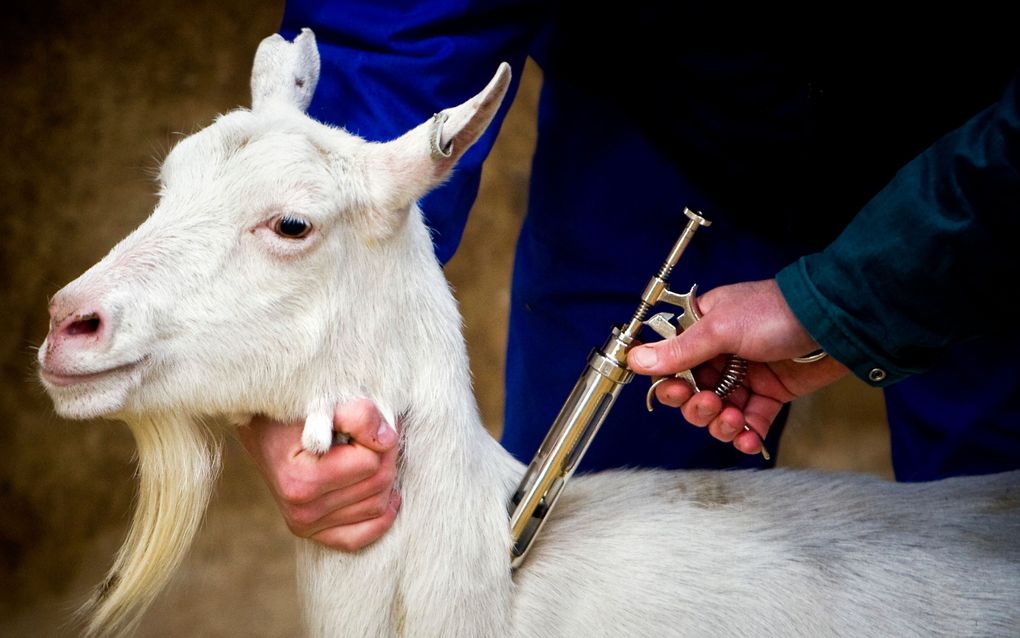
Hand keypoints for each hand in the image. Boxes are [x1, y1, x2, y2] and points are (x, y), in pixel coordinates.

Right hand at [239, 399, 399, 550]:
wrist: (263, 430)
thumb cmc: (295, 412)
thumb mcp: (321, 402)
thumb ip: (356, 415)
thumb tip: (387, 440)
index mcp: (301, 480)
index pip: (370, 462)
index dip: (378, 434)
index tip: (371, 417)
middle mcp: (302, 511)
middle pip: (377, 484)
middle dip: (386, 453)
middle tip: (378, 432)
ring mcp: (307, 526)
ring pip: (378, 506)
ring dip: (385, 476)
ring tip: (372, 452)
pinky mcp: (314, 533)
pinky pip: (362, 536)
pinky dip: (382, 517)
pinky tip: (387, 495)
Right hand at [626, 279, 848, 454]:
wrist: (833, 324)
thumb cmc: (777, 313)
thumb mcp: (721, 329)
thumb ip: (679, 350)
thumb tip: (636, 360)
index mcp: (702, 328)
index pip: (671, 360)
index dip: (668, 381)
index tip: (674, 391)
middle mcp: (719, 354)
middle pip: (691, 392)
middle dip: (696, 406)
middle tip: (710, 404)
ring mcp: (744, 376)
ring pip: (717, 412)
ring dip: (720, 423)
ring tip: (734, 419)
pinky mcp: (769, 394)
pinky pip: (749, 422)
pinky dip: (745, 434)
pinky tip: (748, 438)